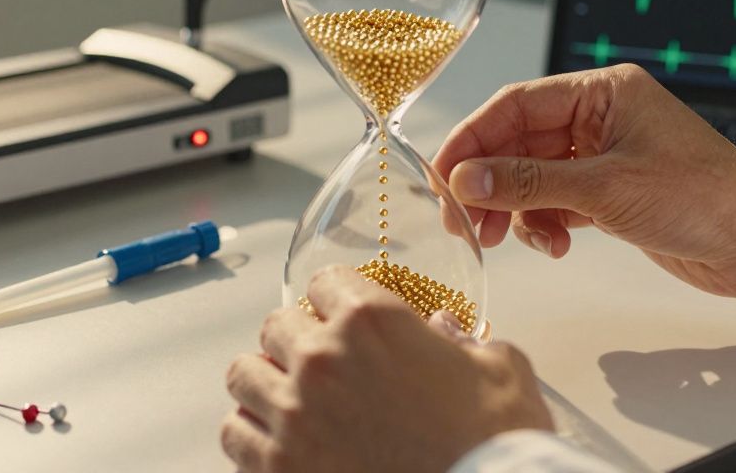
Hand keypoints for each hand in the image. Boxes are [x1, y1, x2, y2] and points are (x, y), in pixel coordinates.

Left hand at [222, 266, 552, 472]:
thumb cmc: (495, 445)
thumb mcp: (501, 372)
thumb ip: (464, 342)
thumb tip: (443, 332)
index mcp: (373, 320)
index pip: (324, 281)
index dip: (337, 301)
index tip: (343, 318)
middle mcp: (322, 358)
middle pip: (276, 325)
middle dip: (298, 341)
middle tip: (323, 366)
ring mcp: (293, 414)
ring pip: (244, 374)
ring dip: (267, 384)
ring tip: (293, 401)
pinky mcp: (278, 467)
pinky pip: (234, 433)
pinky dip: (252, 435)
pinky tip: (280, 441)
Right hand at [433, 65, 735, 305]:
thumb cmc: (706, 198)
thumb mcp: (607, 190)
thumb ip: (530, 184)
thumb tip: (466, 179)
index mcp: (603, 93)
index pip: (515, 106)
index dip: (472, 140)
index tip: (443, 177)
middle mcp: (600, 118)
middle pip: (517, 143)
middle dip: (488, 182)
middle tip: (464, 222)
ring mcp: (605, 156)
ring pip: (532, 177)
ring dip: (515, 209)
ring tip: (508, 240)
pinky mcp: (612, 194)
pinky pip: (556, 202)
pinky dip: (545, 224)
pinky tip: (555, 245)